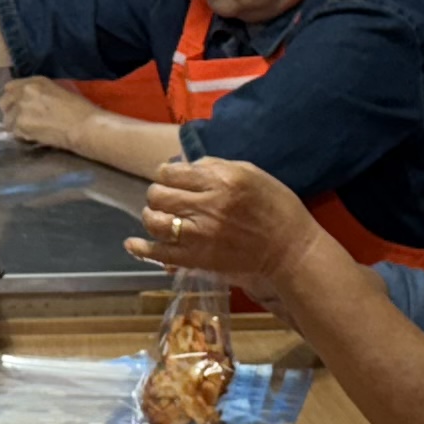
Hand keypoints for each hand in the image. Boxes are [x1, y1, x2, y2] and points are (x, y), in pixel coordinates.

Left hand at [0, 77, 97, 153]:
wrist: (83, 125)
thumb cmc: (79, 109)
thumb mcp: (57, 91)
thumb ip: (38, 93)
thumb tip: (27, 101)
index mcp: (35, 82)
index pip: (10, 87)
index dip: (13, 98)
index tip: (17, 105)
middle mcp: (24, 92)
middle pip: (4, 102)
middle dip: (10, 111)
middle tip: (21, 119)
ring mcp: (20, 109)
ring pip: (7, 120)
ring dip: (16, 125)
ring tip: (30, 130)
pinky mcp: (21, 125)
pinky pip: (14, 132)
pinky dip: (21, 136)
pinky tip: (34, 136)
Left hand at [124, 158, 321, 297]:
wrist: (290, 250)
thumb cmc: (276, 207)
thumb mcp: (251, 173)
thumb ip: (216, 166)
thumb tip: (187, 165)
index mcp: (221, 179)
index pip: (173, 171)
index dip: (166, 173)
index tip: (170, 177)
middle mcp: (207, 204)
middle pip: (158, 194)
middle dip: (157, 193)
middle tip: (165, 198)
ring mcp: (200, 234)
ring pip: (154, 221)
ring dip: (151, 216)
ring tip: (157, 217)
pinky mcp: (198, 258)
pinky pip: (159, 253)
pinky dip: (141, 249)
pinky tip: (133, 244)